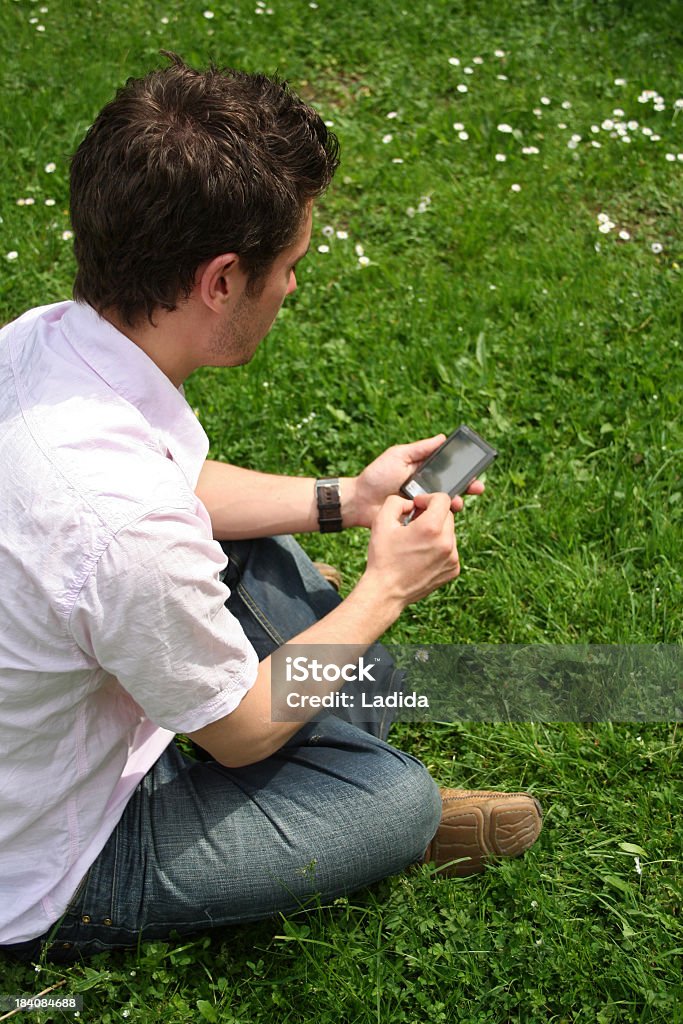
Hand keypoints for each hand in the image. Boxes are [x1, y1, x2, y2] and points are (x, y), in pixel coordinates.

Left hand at [347, 436, 484, 526]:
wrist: (359, 501)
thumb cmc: (376, 476)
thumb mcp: (398, 456)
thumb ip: (420, 449)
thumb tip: (442, 438)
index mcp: (424, 471)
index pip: (449, 469)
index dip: (463, 469)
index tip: (475, 468)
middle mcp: (426, 488)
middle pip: (453, 487)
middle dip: (468, 487)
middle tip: (477, 487)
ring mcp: (423, 505)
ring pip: (446, 504)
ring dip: (455, 502)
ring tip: (457, 502)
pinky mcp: (417, 519)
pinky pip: (433, 519)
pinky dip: (441, 517)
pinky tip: (443, 516)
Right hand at [363, 492, 459, 608]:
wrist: (386, 591)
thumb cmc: (382, 557)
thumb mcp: (381, 522)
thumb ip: (396, 501)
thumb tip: (411, 502)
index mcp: (431, 527)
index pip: (443, 499)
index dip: (428, 498)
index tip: (417, 507)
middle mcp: (447, 542)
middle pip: (447, 515)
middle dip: (432, 515)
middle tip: (413, 524)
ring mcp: (452, 558)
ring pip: (449, 532)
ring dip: (436, 532)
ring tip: (416, 542)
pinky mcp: (453, 569)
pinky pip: (450, 549)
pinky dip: (439, 548)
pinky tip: (421, 555)